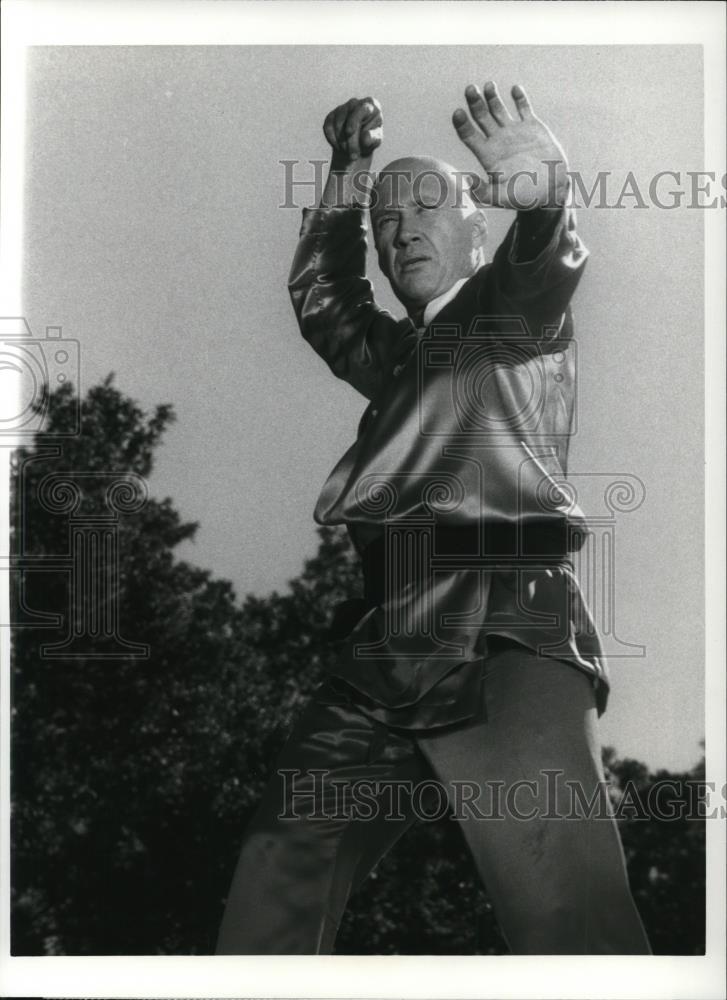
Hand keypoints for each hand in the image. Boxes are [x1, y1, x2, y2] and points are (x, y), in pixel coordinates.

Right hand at [323, 97, 382, 167]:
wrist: (358, 145)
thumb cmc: (370, 140)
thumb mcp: (375, 141)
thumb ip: (372, 138)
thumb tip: (365, 137)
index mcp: (371, 105)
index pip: (360, 109)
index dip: (353, 120)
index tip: (349, 132)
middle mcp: (355, 103)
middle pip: (347, 116)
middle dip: (349, 138)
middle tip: (353, 156)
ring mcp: (342, 108)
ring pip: (337, 122)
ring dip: (341, 140)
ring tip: (348, 152)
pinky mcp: (331, 116)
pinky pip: (328, 127)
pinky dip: (332, 140)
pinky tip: (339, 147)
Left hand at [452, 83, 568, 209]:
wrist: (550, 190)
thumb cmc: (524, 197)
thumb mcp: (502, 198)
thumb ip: (484, 191)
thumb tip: (466, 183)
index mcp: (488, 155)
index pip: (469, 136)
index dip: (462, 124)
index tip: (458, 113)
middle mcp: (497, 140)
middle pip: (481, 116)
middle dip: (475, 103)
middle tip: (470, 89)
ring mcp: (513, 131)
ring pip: (498, 108)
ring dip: (492, 96)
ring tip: (488, 85)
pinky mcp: (531, 126)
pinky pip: (523, 107)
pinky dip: (519, 98)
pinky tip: (515, 89)